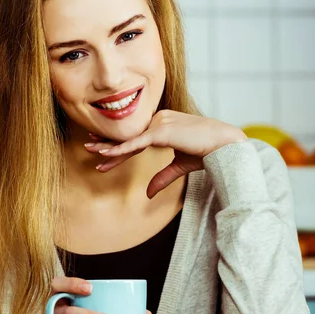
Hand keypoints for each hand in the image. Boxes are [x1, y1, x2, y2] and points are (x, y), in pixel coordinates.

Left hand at [85, 110, 246, 198]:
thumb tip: (148, 194)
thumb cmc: (207, 152)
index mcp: (163, 124)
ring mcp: (159, 123)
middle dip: (109, 144)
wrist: (224, 145)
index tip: (104, 153)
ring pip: (130, 139)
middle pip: (130, 137)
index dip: (120, 147)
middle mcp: (159, 119)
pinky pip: (136, 142)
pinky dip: (120, 149)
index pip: (137, 138)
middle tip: (90, 147)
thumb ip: (163, 177)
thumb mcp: (180, 166)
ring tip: (92, 152)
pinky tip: (106, 154)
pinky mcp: (161, 131)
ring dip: (110, 147)